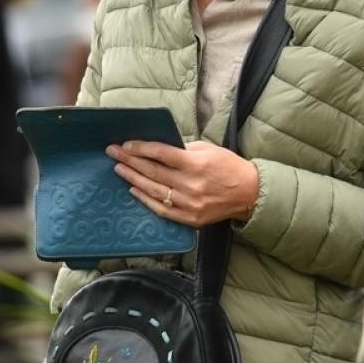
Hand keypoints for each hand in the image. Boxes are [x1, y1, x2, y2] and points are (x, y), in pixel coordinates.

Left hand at [109, 139, 259, 225]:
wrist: (250, 192)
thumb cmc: (229, 166)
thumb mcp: (208, 150)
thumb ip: (183, 150)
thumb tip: (158, 149)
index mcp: (196, 164)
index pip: (161, 154)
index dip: (140, 148)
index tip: (125, 145)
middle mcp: (191, 185)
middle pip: (152, 171)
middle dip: (130, 160)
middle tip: (113, 153)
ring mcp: (189, 203)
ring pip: (153, 190)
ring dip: (133, 178)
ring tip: (119, 169)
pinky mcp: (190, 218)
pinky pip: (162, 209)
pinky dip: (146, 199)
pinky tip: (134, 190)